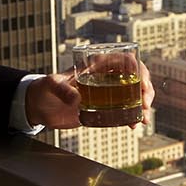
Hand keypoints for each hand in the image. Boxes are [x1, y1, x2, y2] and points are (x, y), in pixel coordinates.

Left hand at [25, 61, 156, 132]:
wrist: (39, 107)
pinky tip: (134, 125)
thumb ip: (62, 90)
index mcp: (96, 64)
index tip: (142, 84)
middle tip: (145, 104)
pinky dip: (133, 116)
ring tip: (144, 118)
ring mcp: (106, 93)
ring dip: (143, 105)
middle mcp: (105, 76)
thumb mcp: (51, 85)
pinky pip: (124, 110)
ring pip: (133, 94)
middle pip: (135, 77)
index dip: (138, 69)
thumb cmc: (44, 89)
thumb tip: (76, 99)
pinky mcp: (103, 108)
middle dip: (146, 90)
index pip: (125, 60)